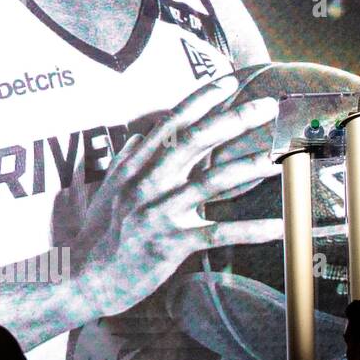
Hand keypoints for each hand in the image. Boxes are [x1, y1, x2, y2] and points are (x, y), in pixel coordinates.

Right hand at [64, 75, 281, 322]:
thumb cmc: (96, 234)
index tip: (228, 82)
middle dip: (232, 120)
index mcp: (133, 168)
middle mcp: (146, 184)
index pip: (170, 124)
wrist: (81, 276)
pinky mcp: (170, 244)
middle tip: (266, 105)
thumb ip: (125, 161)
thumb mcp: (106, 190)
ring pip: (209, 182)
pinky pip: (217, 233)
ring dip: (247, 168)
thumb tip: (138, 135)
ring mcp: (158, 213)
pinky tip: (278, 227)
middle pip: (193, 142)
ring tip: (278, 159)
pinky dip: (249, 230)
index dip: (200, 101)